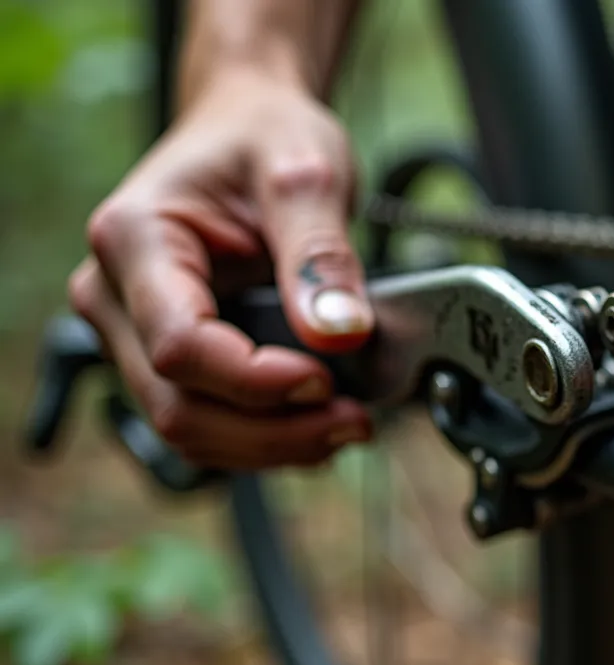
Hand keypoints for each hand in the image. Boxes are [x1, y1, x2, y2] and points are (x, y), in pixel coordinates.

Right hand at [68, 69, 373, 469]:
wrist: (250, 126)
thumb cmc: (266, 137)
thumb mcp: (306, 175)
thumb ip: (322, 255)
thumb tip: (341, 334)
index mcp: (134, 239)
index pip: (180, 346)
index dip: (256, 382)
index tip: (328, 378)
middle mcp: (115, 294)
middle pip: (178, 406)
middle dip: (273, 432)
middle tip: (355, 421)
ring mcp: (135, 332)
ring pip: (190, 430)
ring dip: (272, 446)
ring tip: (348, 424)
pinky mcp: (169, 357)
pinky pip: (208, 421)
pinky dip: (265, 437)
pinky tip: (320, 422)